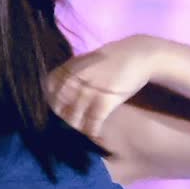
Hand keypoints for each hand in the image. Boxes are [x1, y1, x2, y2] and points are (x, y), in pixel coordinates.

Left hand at [46, 35, 160, 139]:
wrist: (139, 54)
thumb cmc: (114, 59)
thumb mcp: (89, 60)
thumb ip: (74, 71)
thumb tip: (59, 88)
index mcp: (71, 67)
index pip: (49, 87)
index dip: (51, 100)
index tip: (57, 108)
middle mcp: (76, 79)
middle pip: (59, 106)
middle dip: (63, 117)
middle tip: (70, 123)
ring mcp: (90, 90)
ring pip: (73, 118)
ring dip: (77, 127)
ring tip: (82, 131)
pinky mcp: (104, 100)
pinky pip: (92, 123)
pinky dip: (92, 131)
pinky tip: (96, 134)